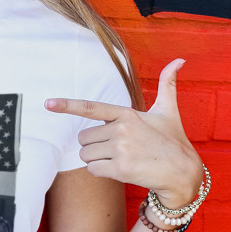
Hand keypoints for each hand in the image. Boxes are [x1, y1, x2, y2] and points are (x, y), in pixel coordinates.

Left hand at [45, 58, 202, 207]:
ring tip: (120, 159)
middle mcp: (121, 129)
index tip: (48, 103)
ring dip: (96, 160)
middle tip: (117, 149)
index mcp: (127, 114)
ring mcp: (120, 149)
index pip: (91, 107)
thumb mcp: (168, 111)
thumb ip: (167, 85)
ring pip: (85, 155)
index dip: (67, 105)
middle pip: (83, 138)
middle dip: (94, 145)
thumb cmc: (173, 140)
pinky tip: (120, 170)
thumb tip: (179, 59)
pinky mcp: (120, 168)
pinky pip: (93, 170)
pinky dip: (101, 172)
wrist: (183, 172)